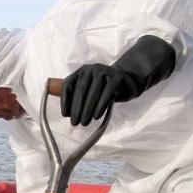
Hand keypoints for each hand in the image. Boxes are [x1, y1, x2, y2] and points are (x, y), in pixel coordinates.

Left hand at [61, 35, 175, 125]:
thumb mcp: (89, 89)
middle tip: (75, 123)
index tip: (65, 115)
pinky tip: (96, 117)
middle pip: (80, 90)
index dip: (65, 101)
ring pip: (93, 93)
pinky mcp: (116, 78)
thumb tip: (68, 114)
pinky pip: (106, 94)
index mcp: (80, 71)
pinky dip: (100, 106)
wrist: (127, 80)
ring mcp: (104, 71)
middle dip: (76, 109)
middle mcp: (91, 69)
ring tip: (84, 122)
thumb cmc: (103, 89)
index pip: (68, 85)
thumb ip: (78, 98)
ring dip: (87, 110)